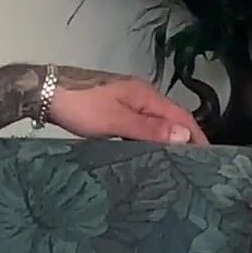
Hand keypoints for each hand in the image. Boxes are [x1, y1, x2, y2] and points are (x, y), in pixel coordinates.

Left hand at [43, 68, 205, 145]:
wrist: (42, 90)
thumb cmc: (79, 105)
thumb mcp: (115, 121)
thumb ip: (149, 129)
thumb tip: (185, 135)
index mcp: (145, 95)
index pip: (181, 116)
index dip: (196, 136)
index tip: (209, 157)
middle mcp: (139, 93)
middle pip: (170, 116)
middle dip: (185, 137)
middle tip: (194, 162)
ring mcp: (124, 96)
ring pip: (154, 119)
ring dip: (166, 136)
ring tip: (174, 158)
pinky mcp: (112, 103)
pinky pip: (139, 120)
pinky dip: (149, 134)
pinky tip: (145, 146)